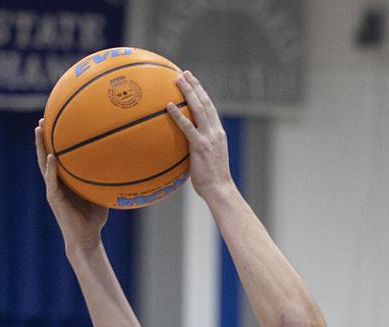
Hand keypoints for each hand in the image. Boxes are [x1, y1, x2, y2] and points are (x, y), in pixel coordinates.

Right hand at [34, 121, 107, 251]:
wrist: (86, 238)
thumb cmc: (94, 219)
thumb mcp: (102, 195)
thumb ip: (107, 180)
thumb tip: (124, 165)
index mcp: (65, 180)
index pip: (58, 156)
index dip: (55, 140)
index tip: (56, 121)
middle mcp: (56, 182)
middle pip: (46, 155)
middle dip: (43, 137)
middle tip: (43, 118)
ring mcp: (53, 189)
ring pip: (43, 164)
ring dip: (40, 147)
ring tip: (39, 129)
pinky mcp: (54, 198)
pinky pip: (51, 180)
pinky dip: (50, 168)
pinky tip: (51, 156)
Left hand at [166, 71, 233, 200]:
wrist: (220, 189)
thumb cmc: (212, 181)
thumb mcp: (207, 161)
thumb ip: (199, 150)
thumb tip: (184, 149)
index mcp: (218, 133)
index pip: (210, 109)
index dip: (202, 94)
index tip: (194, 83)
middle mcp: (216, 131)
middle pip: (205, 102)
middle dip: (195, 86)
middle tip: (185, 74)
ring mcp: (209, 137)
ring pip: (199, 108)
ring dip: (188, 92)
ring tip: (178, 80)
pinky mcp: (200, 146)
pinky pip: (187, 127)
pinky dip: (178, 115)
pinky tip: (168, 106)